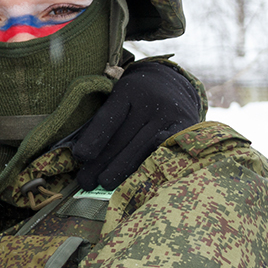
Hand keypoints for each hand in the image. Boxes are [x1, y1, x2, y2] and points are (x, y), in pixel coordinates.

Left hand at [72, 61, 200, 189]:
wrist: (171, 82)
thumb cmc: (134, 97)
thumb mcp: (117, 96)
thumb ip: (104, 121)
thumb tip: (83, 155)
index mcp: (128, 90)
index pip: (109, 117)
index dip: (94, 137)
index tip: (81, 156)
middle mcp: (151, 101)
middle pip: (123, 137)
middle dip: (102, 162)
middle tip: (86, 181)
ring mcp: (170, 115)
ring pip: (142, 148)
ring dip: (121, 170)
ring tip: (103, 185)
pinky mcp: (186, 128)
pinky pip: (166, 150)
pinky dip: (151, 165)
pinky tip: (138, 178)